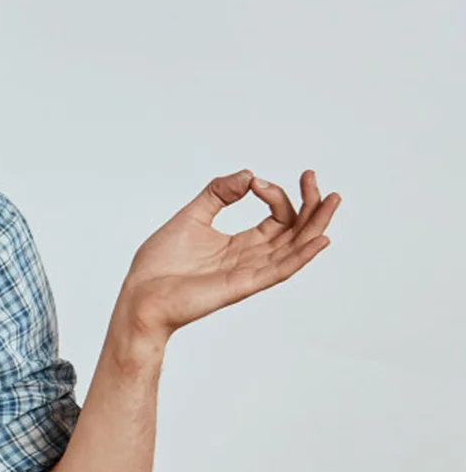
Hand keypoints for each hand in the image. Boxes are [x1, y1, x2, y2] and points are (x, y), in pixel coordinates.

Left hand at [118, 169, 338, 342]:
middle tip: (314, 179)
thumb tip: (248, 175)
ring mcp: (248, 273)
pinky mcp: (242, 286)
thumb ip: (218, 193)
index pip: (276, 218)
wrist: (139, 295)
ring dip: (315, 225)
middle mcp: (249, 259)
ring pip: (294, 249)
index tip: (256, 182)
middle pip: (293, 232)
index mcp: (239, 244)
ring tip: (332, 199)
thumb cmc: (159, 265)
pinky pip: (280, 270)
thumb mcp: (191, 216)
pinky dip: (302, 256)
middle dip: (309, 206)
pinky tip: (320, 239)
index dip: (275, 195)